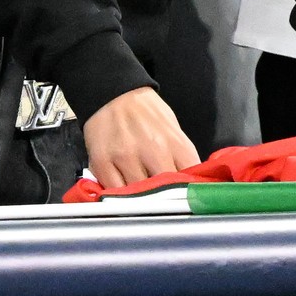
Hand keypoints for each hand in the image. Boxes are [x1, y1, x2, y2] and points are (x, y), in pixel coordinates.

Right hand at [81, 86, 202, 191]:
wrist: (112, 92)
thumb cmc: (146, 113)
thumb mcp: (173, 130)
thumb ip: (183, 158)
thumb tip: (192, 185)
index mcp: (174, 143)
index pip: (189, 181)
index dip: (189, 195)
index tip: (187, 201)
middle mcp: (151, 150)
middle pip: (165, 193)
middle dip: (165, 200)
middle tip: (163, 203)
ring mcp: (124, 157)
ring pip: (138, 197)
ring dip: (141, 200)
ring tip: (141, 197)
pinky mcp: (102, 162)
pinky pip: (114, 192)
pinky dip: (119, 197)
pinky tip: (123, 191)